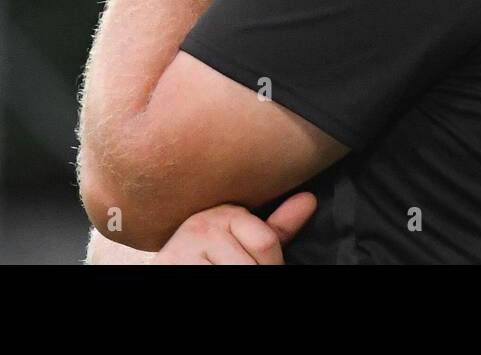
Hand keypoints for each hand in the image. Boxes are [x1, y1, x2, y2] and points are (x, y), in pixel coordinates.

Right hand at [151, 191, 317, 264]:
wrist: (172, 263)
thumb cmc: (209, 256)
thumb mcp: (242, 238)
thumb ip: (275, 227)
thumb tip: (309, 200)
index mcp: (225, 213)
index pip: (266, 242)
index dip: (271, 264)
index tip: (258, 263)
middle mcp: (201, 225)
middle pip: (253, 265)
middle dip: (256, 271)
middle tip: (239, 265)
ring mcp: (184, 249)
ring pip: (236, 272)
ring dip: (235, 277)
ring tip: (222, 268)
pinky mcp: (173, 265)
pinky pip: (214, 278)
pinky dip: (217, 280)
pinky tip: (209, 272)